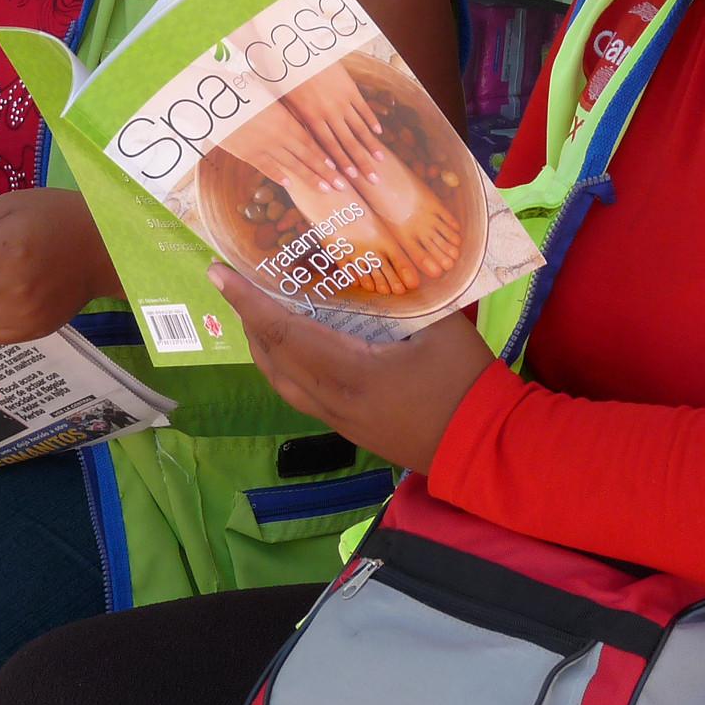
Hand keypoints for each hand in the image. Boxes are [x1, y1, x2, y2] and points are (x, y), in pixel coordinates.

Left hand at [210, 263, 495, 472]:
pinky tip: (300, 349)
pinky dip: (287, 367)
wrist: (486, 450)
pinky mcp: (352, 430)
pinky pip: (303, 396)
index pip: (284, 333)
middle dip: (249, 321)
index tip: (218, 274)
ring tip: (262, 315)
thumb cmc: (466, 385)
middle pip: (273, 360)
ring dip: (265, 348)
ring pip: (284, 384)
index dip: (248, 302)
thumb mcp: (444, 327)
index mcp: (349, 373)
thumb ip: (413, 292)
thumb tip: (393, 254)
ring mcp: (340, 421)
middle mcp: (333, 401)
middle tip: (240, 286)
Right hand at [225, 99, 348, 195]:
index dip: (326, 156)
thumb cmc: (244, 90)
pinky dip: (277, 175)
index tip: (339, 166)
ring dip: (309, 179)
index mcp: (286, 120)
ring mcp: (263, 147)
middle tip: (341, 186)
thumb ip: (285, 108)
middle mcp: (278, 136)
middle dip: (325, 173)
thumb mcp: (270, 96)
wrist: (215, 97)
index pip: (311, 142)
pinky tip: (288, 185)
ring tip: (324, 189)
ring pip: (290, 166)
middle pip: (307, 158)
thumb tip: (299, 108)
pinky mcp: (246, 153)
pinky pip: (266, 167)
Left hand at [280, 64, 387, 181]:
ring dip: (370, 146)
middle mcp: (330, 112)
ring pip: (359, 127)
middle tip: (373, 179)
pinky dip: (371, 121)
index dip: (340, 163)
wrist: (298, 48)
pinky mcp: (350, 88)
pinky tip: (378, 133)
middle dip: (361, 163)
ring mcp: (342, 100)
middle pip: (348, 142)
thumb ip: (298, 122)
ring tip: (380, 161)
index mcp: (312, 118)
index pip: (329, 146)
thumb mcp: (287, 103)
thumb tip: (302, 141)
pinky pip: (363, 108)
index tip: (350, 179)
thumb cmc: (286, 77)